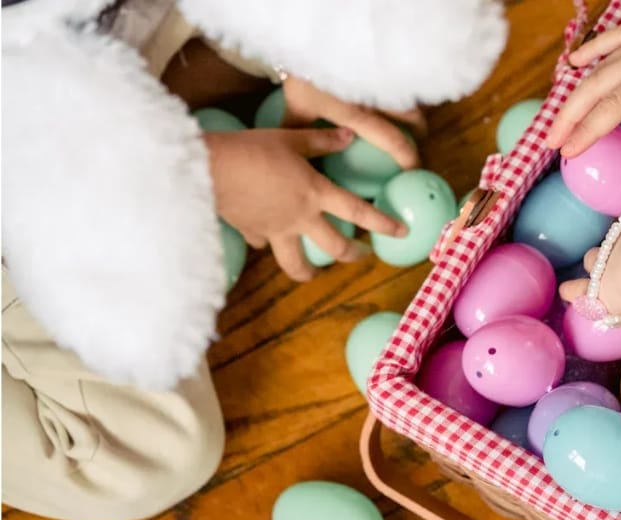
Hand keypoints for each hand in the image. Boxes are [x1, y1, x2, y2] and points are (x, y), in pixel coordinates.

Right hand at [204, 128, 407, 280]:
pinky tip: (266, 239)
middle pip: (335, 248)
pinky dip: (268, 243)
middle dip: (353, 256)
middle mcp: (300, 218)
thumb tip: (348, 136)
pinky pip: (264, 244)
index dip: (383, 224)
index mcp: (315, 194)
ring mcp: (276, 230)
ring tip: (314, 272)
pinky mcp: (251, 233)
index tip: (401, 232)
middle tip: (363, 256)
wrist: (209, 168)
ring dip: (309, 271)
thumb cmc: (252, 148)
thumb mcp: (290, 138)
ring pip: (297, 263)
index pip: (358, 212)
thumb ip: (322, 141)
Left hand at [281, 76, 424, 168]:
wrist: (314, 38)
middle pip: (413, 117)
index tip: (413, 170)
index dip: (408, 157)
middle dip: (419, 132)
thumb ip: (298, 127)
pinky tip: (399, 91)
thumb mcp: (298, 103)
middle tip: (417, 141)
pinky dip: (406, 90)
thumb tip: (289, 148)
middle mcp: (377, 99)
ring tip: (412, 118)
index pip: (393, 141)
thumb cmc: (306, 72)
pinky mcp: (382, 65)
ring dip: (414, 110)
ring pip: (411, 97)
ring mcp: (383, 80)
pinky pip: (402, 81)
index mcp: (359, 115)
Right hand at [546, 1, 620, 156]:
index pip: (615, 107)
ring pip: (601, 65)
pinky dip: (592, 51)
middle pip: (597, 87)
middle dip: (570, 116)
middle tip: (551, 142)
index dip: (589, 130)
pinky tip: (575, 63)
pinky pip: (614, 38)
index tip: (569, 151)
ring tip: (559, 117)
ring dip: (577, 91)